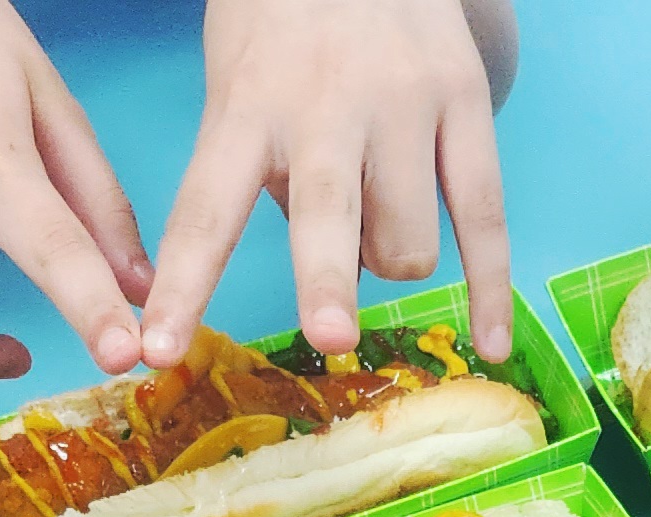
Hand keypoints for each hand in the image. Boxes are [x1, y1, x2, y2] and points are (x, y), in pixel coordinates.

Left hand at [142, 0, 510, 366]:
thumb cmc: (281, 21)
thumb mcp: (236, 79)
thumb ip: (260, 173)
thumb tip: (329, 271)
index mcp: (249, 106)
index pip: (207, 210)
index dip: (185, 286)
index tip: (161, 351)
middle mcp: (326, 107)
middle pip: (327, 216)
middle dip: (328, 282)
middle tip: (327, 335)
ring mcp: (404, 104)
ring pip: (406, 240)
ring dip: (389, 264)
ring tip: (377, 223)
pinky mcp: (466, 101)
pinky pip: (485, 214)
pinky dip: (490, 286)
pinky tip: (489, 343)